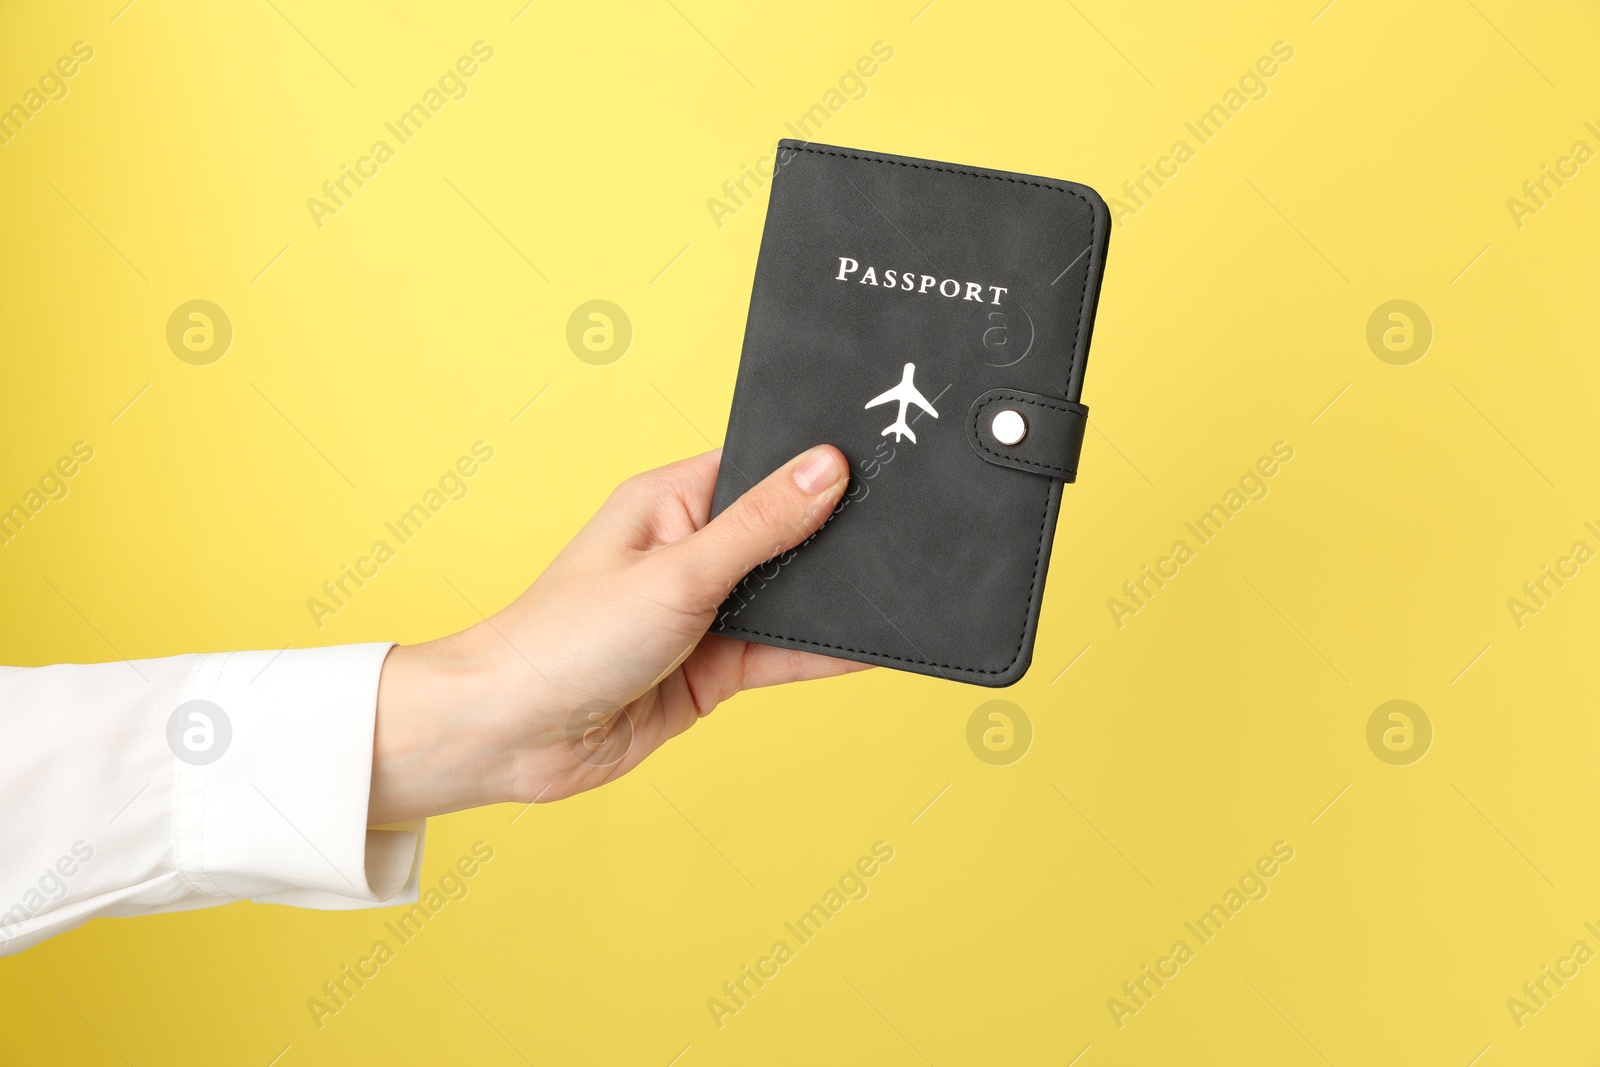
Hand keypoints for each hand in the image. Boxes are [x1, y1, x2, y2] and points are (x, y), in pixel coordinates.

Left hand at [368, 445, 865, 823]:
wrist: (513, 737)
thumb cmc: (564, 639)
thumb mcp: (677, 573)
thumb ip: (758, 526)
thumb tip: (826, 469)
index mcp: (670, 501)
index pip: (759, 467)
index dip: (814, 464)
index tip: (879, 459)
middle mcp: (690, 550)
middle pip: (782, 534)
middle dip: (832, 538)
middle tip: (907, 527)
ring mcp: (703, 612)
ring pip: (787, 598)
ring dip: (829, 599)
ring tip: (900, 585)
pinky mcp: (712, 668)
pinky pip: (782, 654)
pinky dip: (823, 653)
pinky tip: (870, 647)